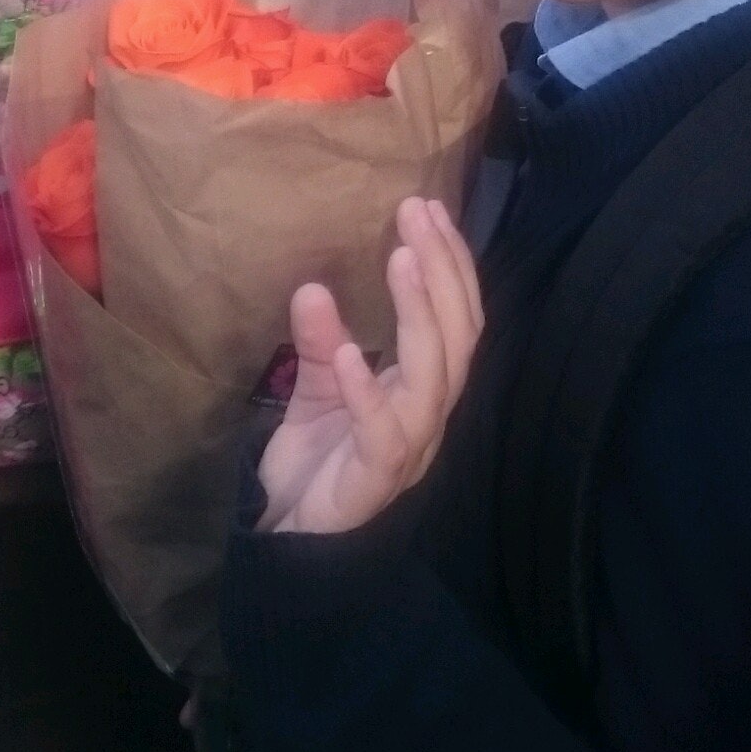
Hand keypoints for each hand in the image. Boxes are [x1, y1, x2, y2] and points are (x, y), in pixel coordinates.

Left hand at [257, 198, 483, 537]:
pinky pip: (383, 433)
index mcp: (423, 390)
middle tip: (417, 213)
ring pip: (434, 376)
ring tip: (401, 259)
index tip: (428, 209)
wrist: (292, 542)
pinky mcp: (376, 479)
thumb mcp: (316, 391)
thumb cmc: (316, 466)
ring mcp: (409, 447)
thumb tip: (313, 285)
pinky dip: (369, 391)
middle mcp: (429, 415)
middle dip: (443, 271)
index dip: (451, 265)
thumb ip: (321, 344)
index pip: (457, 319)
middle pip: (458, 337)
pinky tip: (353, 353)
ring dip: (420, 314)